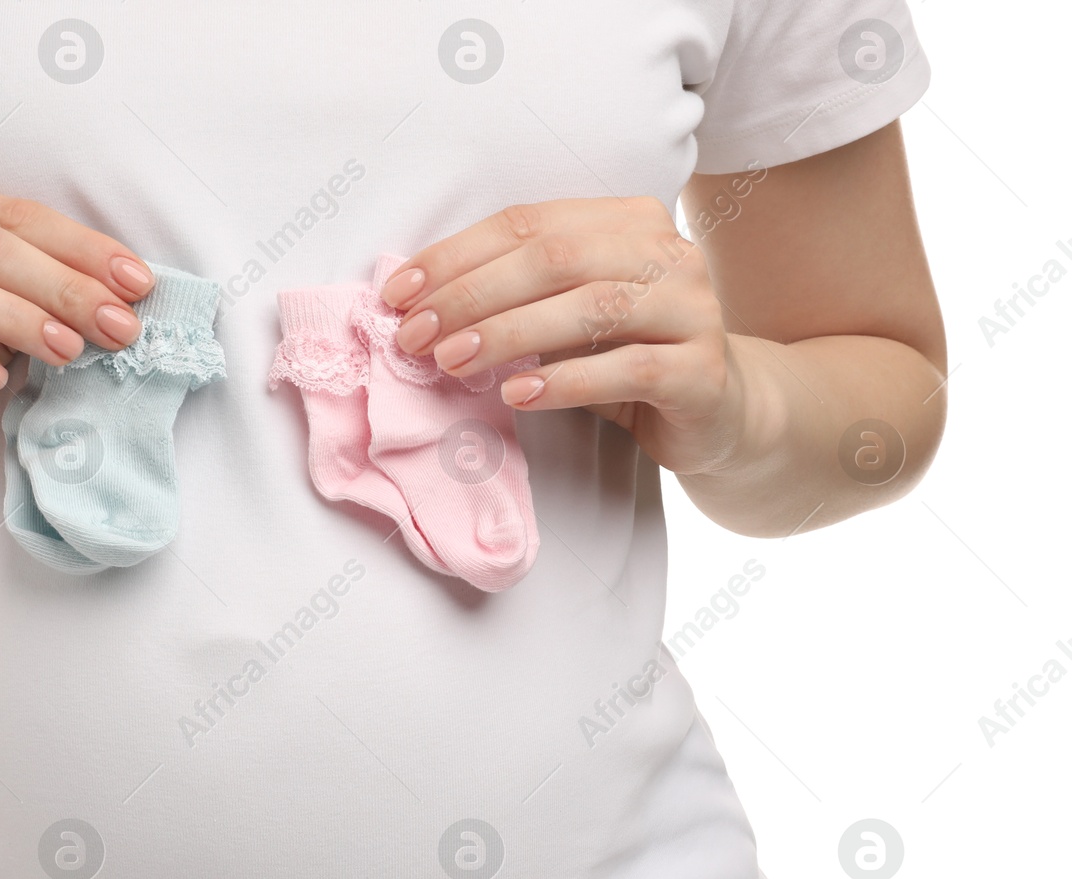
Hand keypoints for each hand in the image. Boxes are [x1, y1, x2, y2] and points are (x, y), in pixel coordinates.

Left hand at [380, 198, 751, 476]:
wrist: (721, 414)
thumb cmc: (626, 359)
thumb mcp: (568, 318)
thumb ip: (516, 297)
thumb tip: (418, 304)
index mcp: (628, 222)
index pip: (529, 224)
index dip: (456, 256)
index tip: (398, 293)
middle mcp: (668, 252)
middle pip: (556, 258)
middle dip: (472, 295)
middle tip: (416, 334)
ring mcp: (693, 310)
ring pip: (590, 308)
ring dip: (509, 334)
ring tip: (452, 361)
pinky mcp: (703, 372)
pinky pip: (627, 369)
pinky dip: (566, 381)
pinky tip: (518, 394)